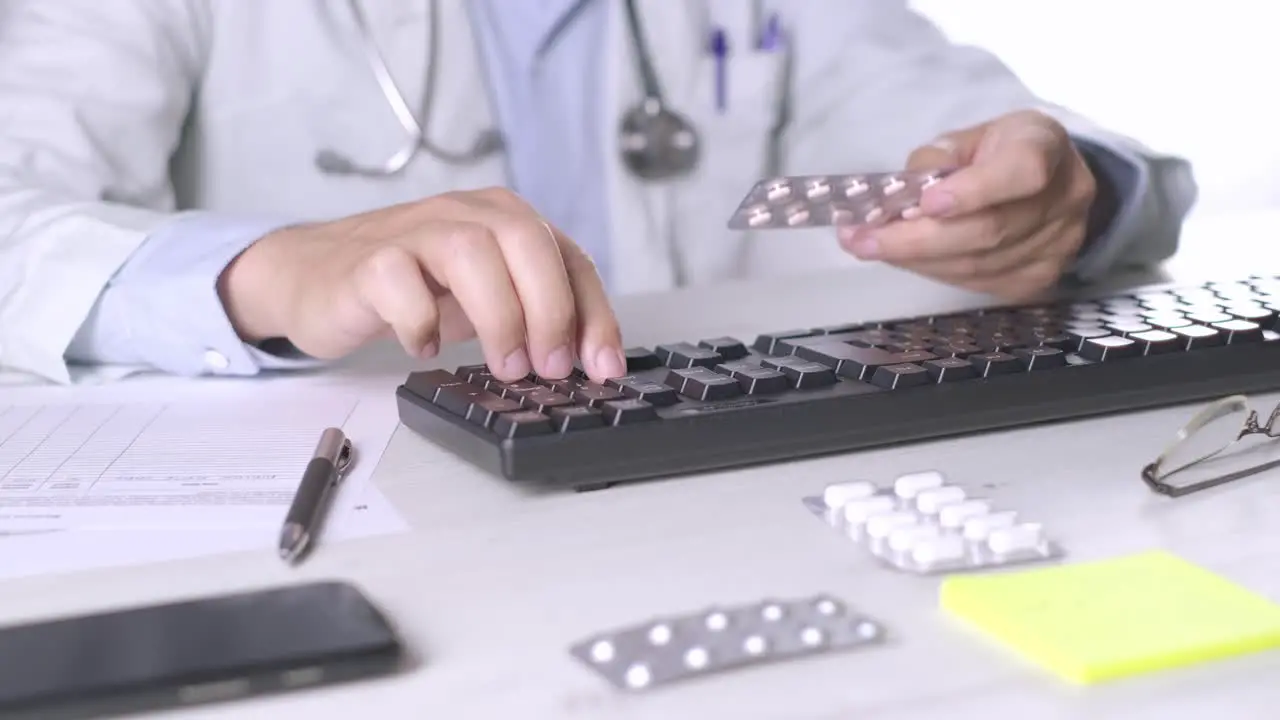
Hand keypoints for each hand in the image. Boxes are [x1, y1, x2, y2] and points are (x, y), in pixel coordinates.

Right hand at [218, 188, 627, 383]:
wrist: (315, 278)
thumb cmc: (412, 288)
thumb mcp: (486, 298)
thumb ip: (533, 314)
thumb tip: (586, 362)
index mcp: (506, 221)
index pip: (570, 258)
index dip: (593, 315)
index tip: (602, 368)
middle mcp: (465, 214)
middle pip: (526, 240)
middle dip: (548, 310)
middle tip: (548, 367)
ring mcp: (414, 231)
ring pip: (470, 251)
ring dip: (497, 316)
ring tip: (502, 366)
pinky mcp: (368, 259)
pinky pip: (399, 280)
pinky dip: (420, 320)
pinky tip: (424, 348)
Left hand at [838, 109, 1097, 300]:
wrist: (1049, 179)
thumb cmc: (999, 151)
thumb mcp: (969, 136)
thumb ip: (937, 158)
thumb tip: (899, 197)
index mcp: (1046, 147)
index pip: (1020, 172)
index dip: (972, 192)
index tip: (923, 203)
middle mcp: (1064, 199)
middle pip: (987, 231)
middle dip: (915, 239)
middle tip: (861, 239)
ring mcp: (1057, 245)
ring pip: (976, 265)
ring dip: (915, 260)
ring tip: (870, 247)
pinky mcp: (1039, 279)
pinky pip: (977, 283)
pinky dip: (934, 271)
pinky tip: (906, 259)